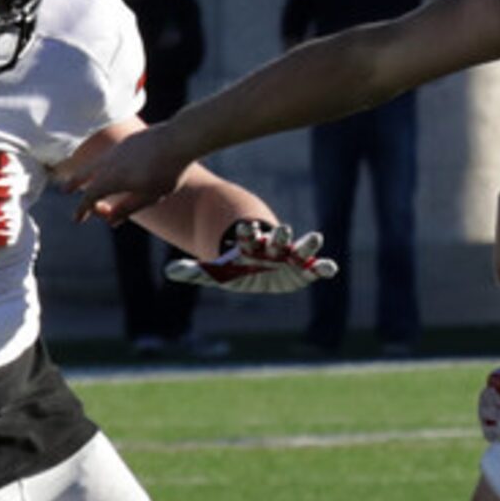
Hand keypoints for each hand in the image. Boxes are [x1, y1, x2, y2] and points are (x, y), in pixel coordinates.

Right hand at [65, 125, 187, 225]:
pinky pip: (108, 155)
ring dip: (86, 171)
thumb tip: (111, 220)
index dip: (82, 209)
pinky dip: (101, 163)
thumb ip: (129, 208)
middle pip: (86, 174)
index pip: (90, 197)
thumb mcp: (151, 196)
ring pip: (96, 162)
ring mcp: (118, 149)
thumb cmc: (168, 171)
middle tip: (66, 190)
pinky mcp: (128, 141)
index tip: (77, 219)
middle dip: (75, 183)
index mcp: (113, 178)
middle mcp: (110, 162)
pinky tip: (108, 166)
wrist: (179, 139)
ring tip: (84, 177)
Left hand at [165, 219, 335, 293]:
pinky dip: (324, 267)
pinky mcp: (303, 269)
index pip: (247, 237)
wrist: (257, 270)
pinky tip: (330, 269)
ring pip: (300, 248)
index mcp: (250, 246)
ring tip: (316, 237)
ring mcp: (290, 257)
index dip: (247, 233)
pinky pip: (316, 268)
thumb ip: (194, 271)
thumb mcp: (214, 272)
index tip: (246, 228)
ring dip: (307, 244)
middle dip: (280, 235)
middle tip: (283, 229)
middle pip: (276, 239)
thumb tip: (168, 272)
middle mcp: (272, 248)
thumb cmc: (235, 269)